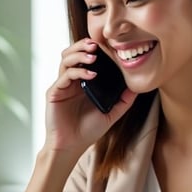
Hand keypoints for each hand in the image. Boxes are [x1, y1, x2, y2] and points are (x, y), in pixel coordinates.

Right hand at [45, 38, 137, 155]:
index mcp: (82, 82)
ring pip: (66, 60)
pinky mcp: (54, 92)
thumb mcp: (111, 113)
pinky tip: (91, 75)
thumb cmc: (88, 131)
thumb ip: (123, 100)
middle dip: (83, 45)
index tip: (107, 44)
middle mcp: (70, 80)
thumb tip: (137, 86)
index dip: (94, 48)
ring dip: (79, 54)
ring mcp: (62, 85)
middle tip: (96, 44)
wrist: (71, 147)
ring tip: (93, 56)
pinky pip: (64, 76)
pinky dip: (78, 71)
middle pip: (72, 53)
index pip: (85, 57)